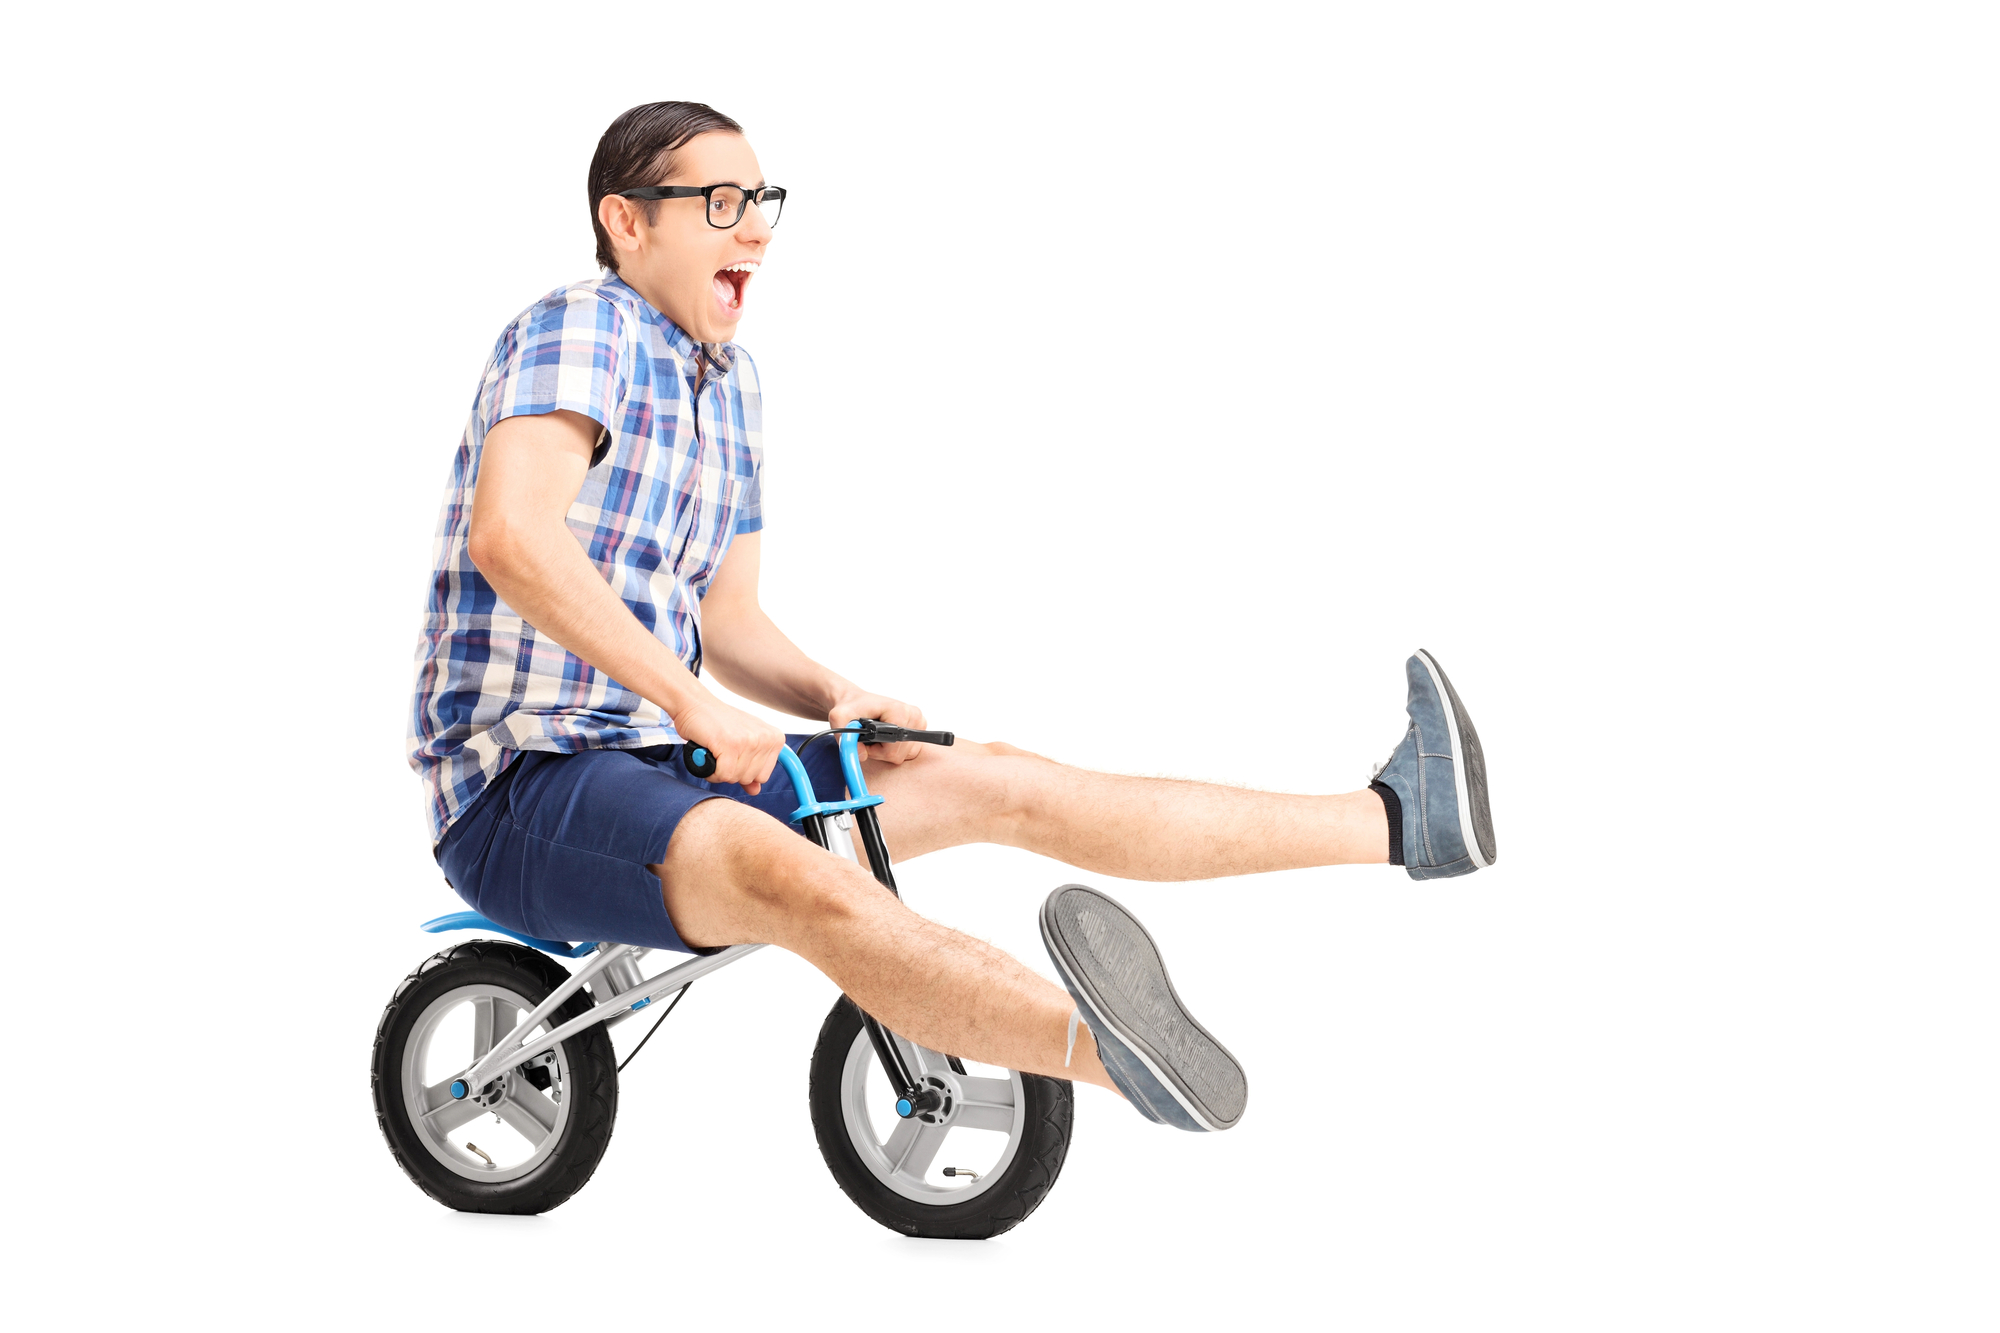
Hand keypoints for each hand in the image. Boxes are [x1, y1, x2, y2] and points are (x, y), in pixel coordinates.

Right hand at [672, 696, 787, 794]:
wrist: (695, 704)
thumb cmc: (717, 722)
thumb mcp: (741, 743)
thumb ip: (751, 767)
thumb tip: (755, 791)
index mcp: (775, 738)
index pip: (763, 776)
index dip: (744, 771)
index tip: (734, 755)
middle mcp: (766, 739)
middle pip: (749, 778)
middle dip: (731, 771)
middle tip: (721, 751)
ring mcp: (749, 741)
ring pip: (735, 778)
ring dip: (719, 770)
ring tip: (715, 750)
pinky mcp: (731, 744)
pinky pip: (722, 775)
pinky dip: (710, 770)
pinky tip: (707, 753)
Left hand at [829, 690, 928, 764]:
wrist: (856, 700)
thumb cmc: (850, 707)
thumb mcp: (838, 718)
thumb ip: (845, 738)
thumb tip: (861, 756)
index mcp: (898, 710)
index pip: (892, 749)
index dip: (875, 751)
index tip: (865, 740)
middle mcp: (913, 715)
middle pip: (899, 754)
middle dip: (880, 752)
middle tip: (869, 739)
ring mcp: (919, 722)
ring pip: (905, 755)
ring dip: (887, 751)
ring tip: (876, 738)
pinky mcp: (919, 728)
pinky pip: (909, 752)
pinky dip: (895, 749)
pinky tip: (885, 738)